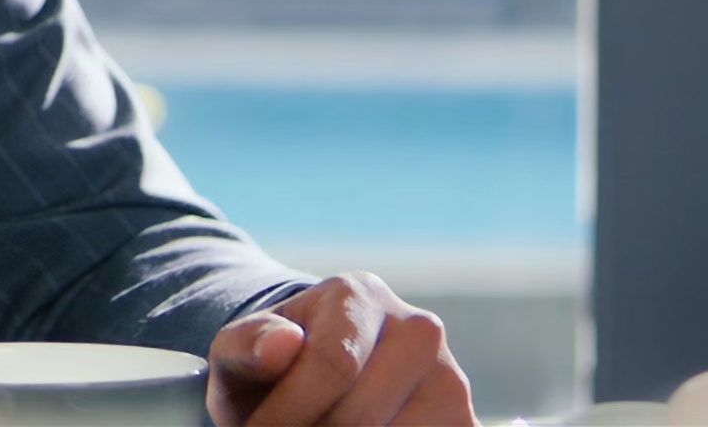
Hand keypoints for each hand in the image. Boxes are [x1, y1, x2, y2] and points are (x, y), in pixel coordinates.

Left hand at [205, 272, 473, 425]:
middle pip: (363, 412)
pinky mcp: (465, 420)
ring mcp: (449, 377)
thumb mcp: (242, 352)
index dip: (288, 414)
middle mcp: (418, 329)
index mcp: (359, 294)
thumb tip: (281, 345)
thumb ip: (248, 346)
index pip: (333, 365)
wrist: (319, 378)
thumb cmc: (273, 369)